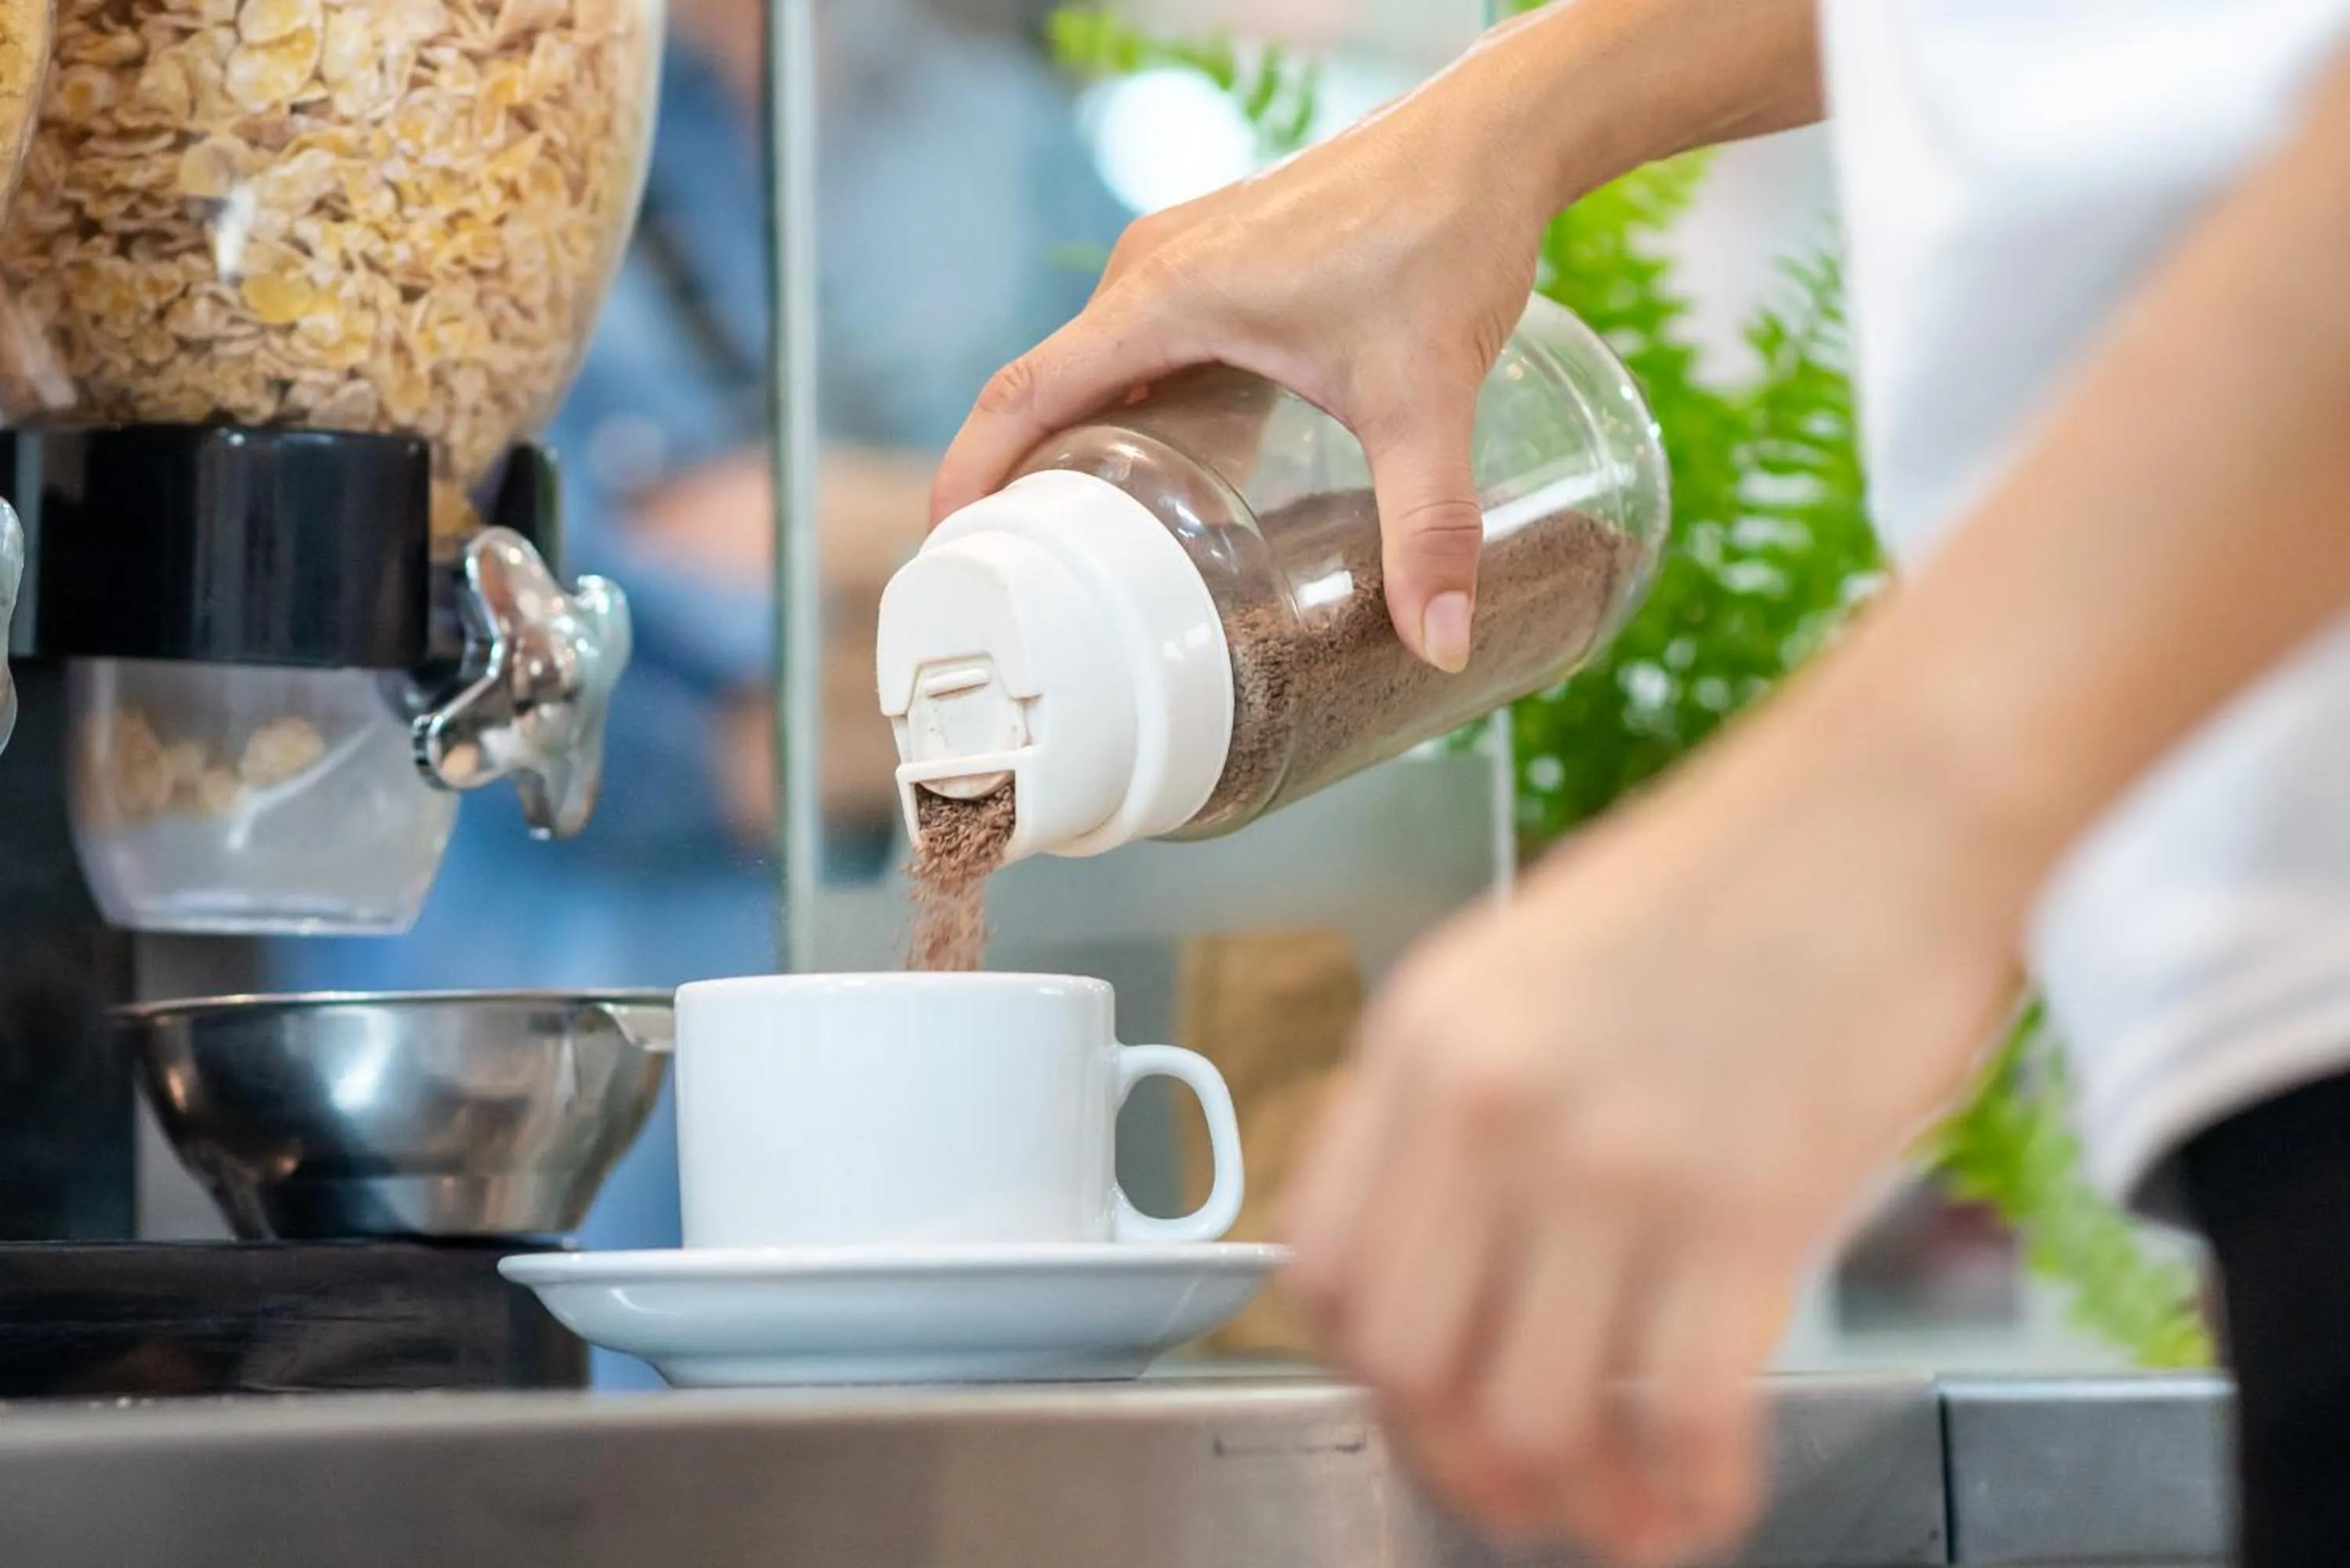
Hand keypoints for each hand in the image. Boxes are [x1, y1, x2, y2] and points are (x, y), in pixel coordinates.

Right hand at [932, 42, 1561, 672]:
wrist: (1495, 136)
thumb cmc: (1446, 232)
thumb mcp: (1427, 396)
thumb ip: (1430, 523)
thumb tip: (1439, 643)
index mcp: (1163, 298)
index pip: (1023, 394)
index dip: (970, 476)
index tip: (946, 554)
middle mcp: (1154, 271)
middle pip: (1052, 389)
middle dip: (1027, 485)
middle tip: (1028, 587)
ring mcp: (1185, 258)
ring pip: (1103, 367)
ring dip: (1085, 446)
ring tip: (1092, 547)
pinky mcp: (1223, 258)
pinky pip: (1145, 344)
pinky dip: (1136, 408)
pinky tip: (1177, 467)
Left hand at [1282, 666, 2028, 1564]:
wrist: (1896, 803)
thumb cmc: (1738, 873)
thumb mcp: (1532, 958)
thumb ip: (1466, 1092)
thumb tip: (1453, 1247)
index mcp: (1423, 1035)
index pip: (1320, 1266)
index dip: (1362, 1369)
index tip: (1415, 1401)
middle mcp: (1490, 1105)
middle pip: (1407, 1366)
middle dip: (1455, 1461)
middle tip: (1514, 1487)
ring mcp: (1613, 1161)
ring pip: (1532, 1418)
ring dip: (1571, 1501)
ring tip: (1617, 1512)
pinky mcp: (1749, 1209)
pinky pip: (1684, 1419)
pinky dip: (1690, 1494)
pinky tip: (1708, 1495)